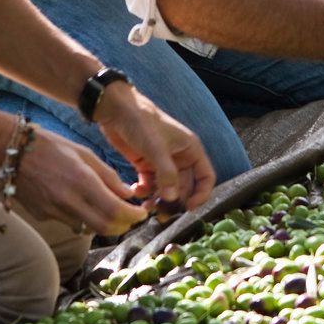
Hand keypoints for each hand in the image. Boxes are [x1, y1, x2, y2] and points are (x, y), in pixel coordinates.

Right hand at [10, 130, 149, 236]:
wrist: (10, 150)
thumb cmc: (50, 145)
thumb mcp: (84, 153)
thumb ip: (108, 176)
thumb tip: (127, 194)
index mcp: (82, 181)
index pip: (116, 211)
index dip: (133, 216)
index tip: (141, 213)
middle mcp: (69, 201)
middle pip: (105, 228)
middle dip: (122, 225)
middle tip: (129, 217)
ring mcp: (54, 212)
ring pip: (87, 228)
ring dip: (102, 222)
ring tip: (105, 207)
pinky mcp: (43, 216)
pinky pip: (69, 222)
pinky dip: (81, 216)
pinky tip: (78, 201)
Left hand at [94, 81, 216, 212]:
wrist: (116, 110)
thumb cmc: (142, 123)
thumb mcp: (157, 148)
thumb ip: (167, 174)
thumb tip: (173, 199)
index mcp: (191, 150)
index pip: (206, 177)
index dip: (201, 194)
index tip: (188, 207)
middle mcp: (180, 157)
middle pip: (184, 187)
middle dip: (174, 201)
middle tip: (161, 214)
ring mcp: (162, 162)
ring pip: (166, 188)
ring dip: (158, 199)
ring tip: (145, 207)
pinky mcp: (146, 164)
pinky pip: (150, 184)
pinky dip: (144, 191)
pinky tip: (135, 192)